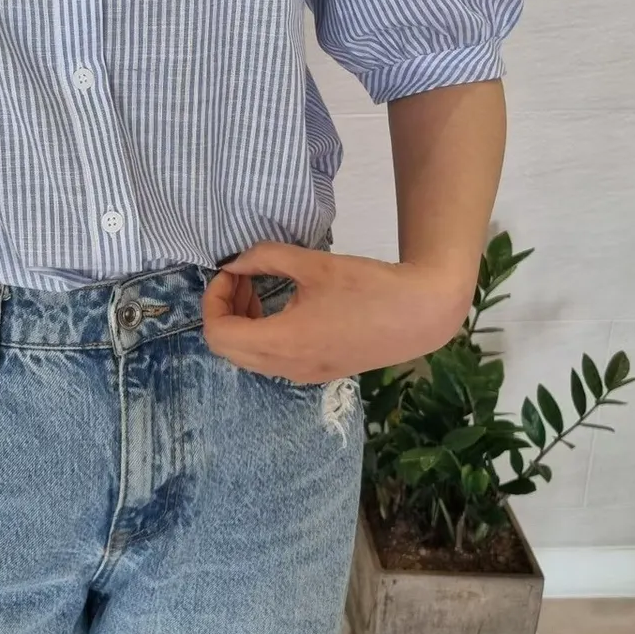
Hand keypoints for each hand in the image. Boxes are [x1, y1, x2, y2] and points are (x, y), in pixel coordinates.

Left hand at [201, 241, 471, 383]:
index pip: (218, 334)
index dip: (213, 301)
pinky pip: (270, 360)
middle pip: (227, 350)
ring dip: (241, 323)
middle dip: (224, 310)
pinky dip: (261, 334)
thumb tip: (233, 262)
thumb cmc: (369, 285)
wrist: (421, 315)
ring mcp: (303, 375)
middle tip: (241, 278)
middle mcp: (288, 367)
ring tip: (257, 288)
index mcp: (284, 341)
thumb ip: (265, 258)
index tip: (229, 273)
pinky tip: (278, 306)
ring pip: (247, 357)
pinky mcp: (317, 373)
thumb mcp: (312, 263)